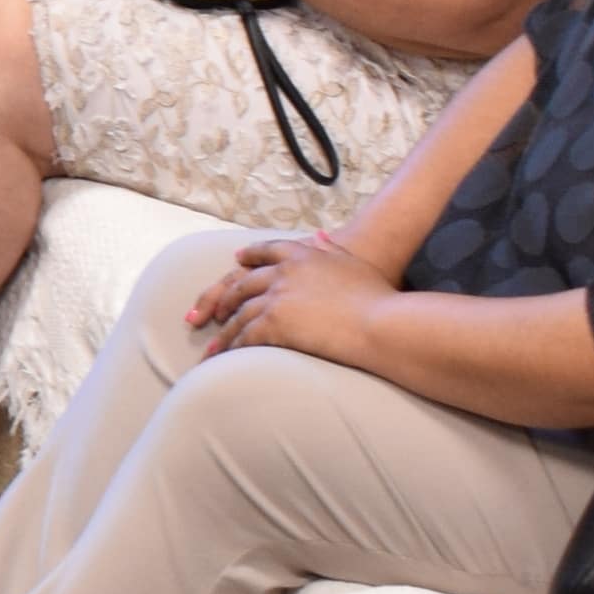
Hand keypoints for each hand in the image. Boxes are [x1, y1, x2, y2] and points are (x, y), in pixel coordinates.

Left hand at [198, 229, 397, 365]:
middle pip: (243, 284)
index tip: (238, 260)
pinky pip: (245, 337)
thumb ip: (332, 247)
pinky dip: (233, 348)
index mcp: (301, 254)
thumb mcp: (353, 263)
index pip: (266, 251)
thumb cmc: (376, 297)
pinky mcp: (273, 324)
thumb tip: (319, 235)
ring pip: (240, 314)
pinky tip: (225, 358)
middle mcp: (283, 273)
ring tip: (213, 346)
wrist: (379, 323)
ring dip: (224, 331)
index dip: (250, 256)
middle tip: (215, 311)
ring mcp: (275, 298)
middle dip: (225, 298)